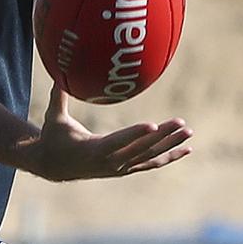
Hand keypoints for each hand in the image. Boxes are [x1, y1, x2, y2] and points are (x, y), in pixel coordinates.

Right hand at [30, 84, 192, 181]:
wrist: (54, 166)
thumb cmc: (54, 138)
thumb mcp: (54, 118)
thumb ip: (58, 97)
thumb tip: (59, 74)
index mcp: (94, 149)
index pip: (118, 141)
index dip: (135, 134)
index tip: (153, 125)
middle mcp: (111, 162)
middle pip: (141, 149)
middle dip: (163, 136)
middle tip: (181, 123)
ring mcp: (120, 168)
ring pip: (150, 157)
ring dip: (171, 145)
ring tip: (188, 133)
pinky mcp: (125, 169)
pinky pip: (151, 163)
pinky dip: (168, 156)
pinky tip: (185, 150)